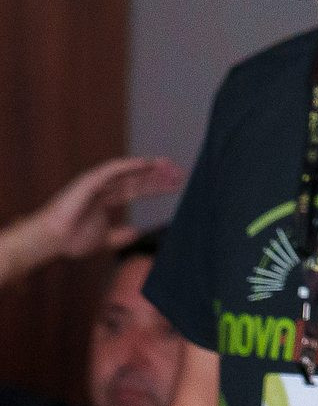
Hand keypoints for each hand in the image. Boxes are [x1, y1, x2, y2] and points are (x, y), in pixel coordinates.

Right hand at [9, 156, 182, 267]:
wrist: (49, 242)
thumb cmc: (69, 240)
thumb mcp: (103, 240)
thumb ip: (119, 236)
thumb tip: (136, 232)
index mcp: (104, 199)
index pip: (135, 189)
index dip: (155, 186)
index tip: (176, 184)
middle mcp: (102, 187)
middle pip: (136, 178)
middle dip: (158, 175)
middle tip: (180, 173)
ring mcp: (95, 182)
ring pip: (128, 171)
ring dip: (150, 167)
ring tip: (169, 166)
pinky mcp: (88, 180)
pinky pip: (113, 168)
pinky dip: (130, 164)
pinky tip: (147, 163)